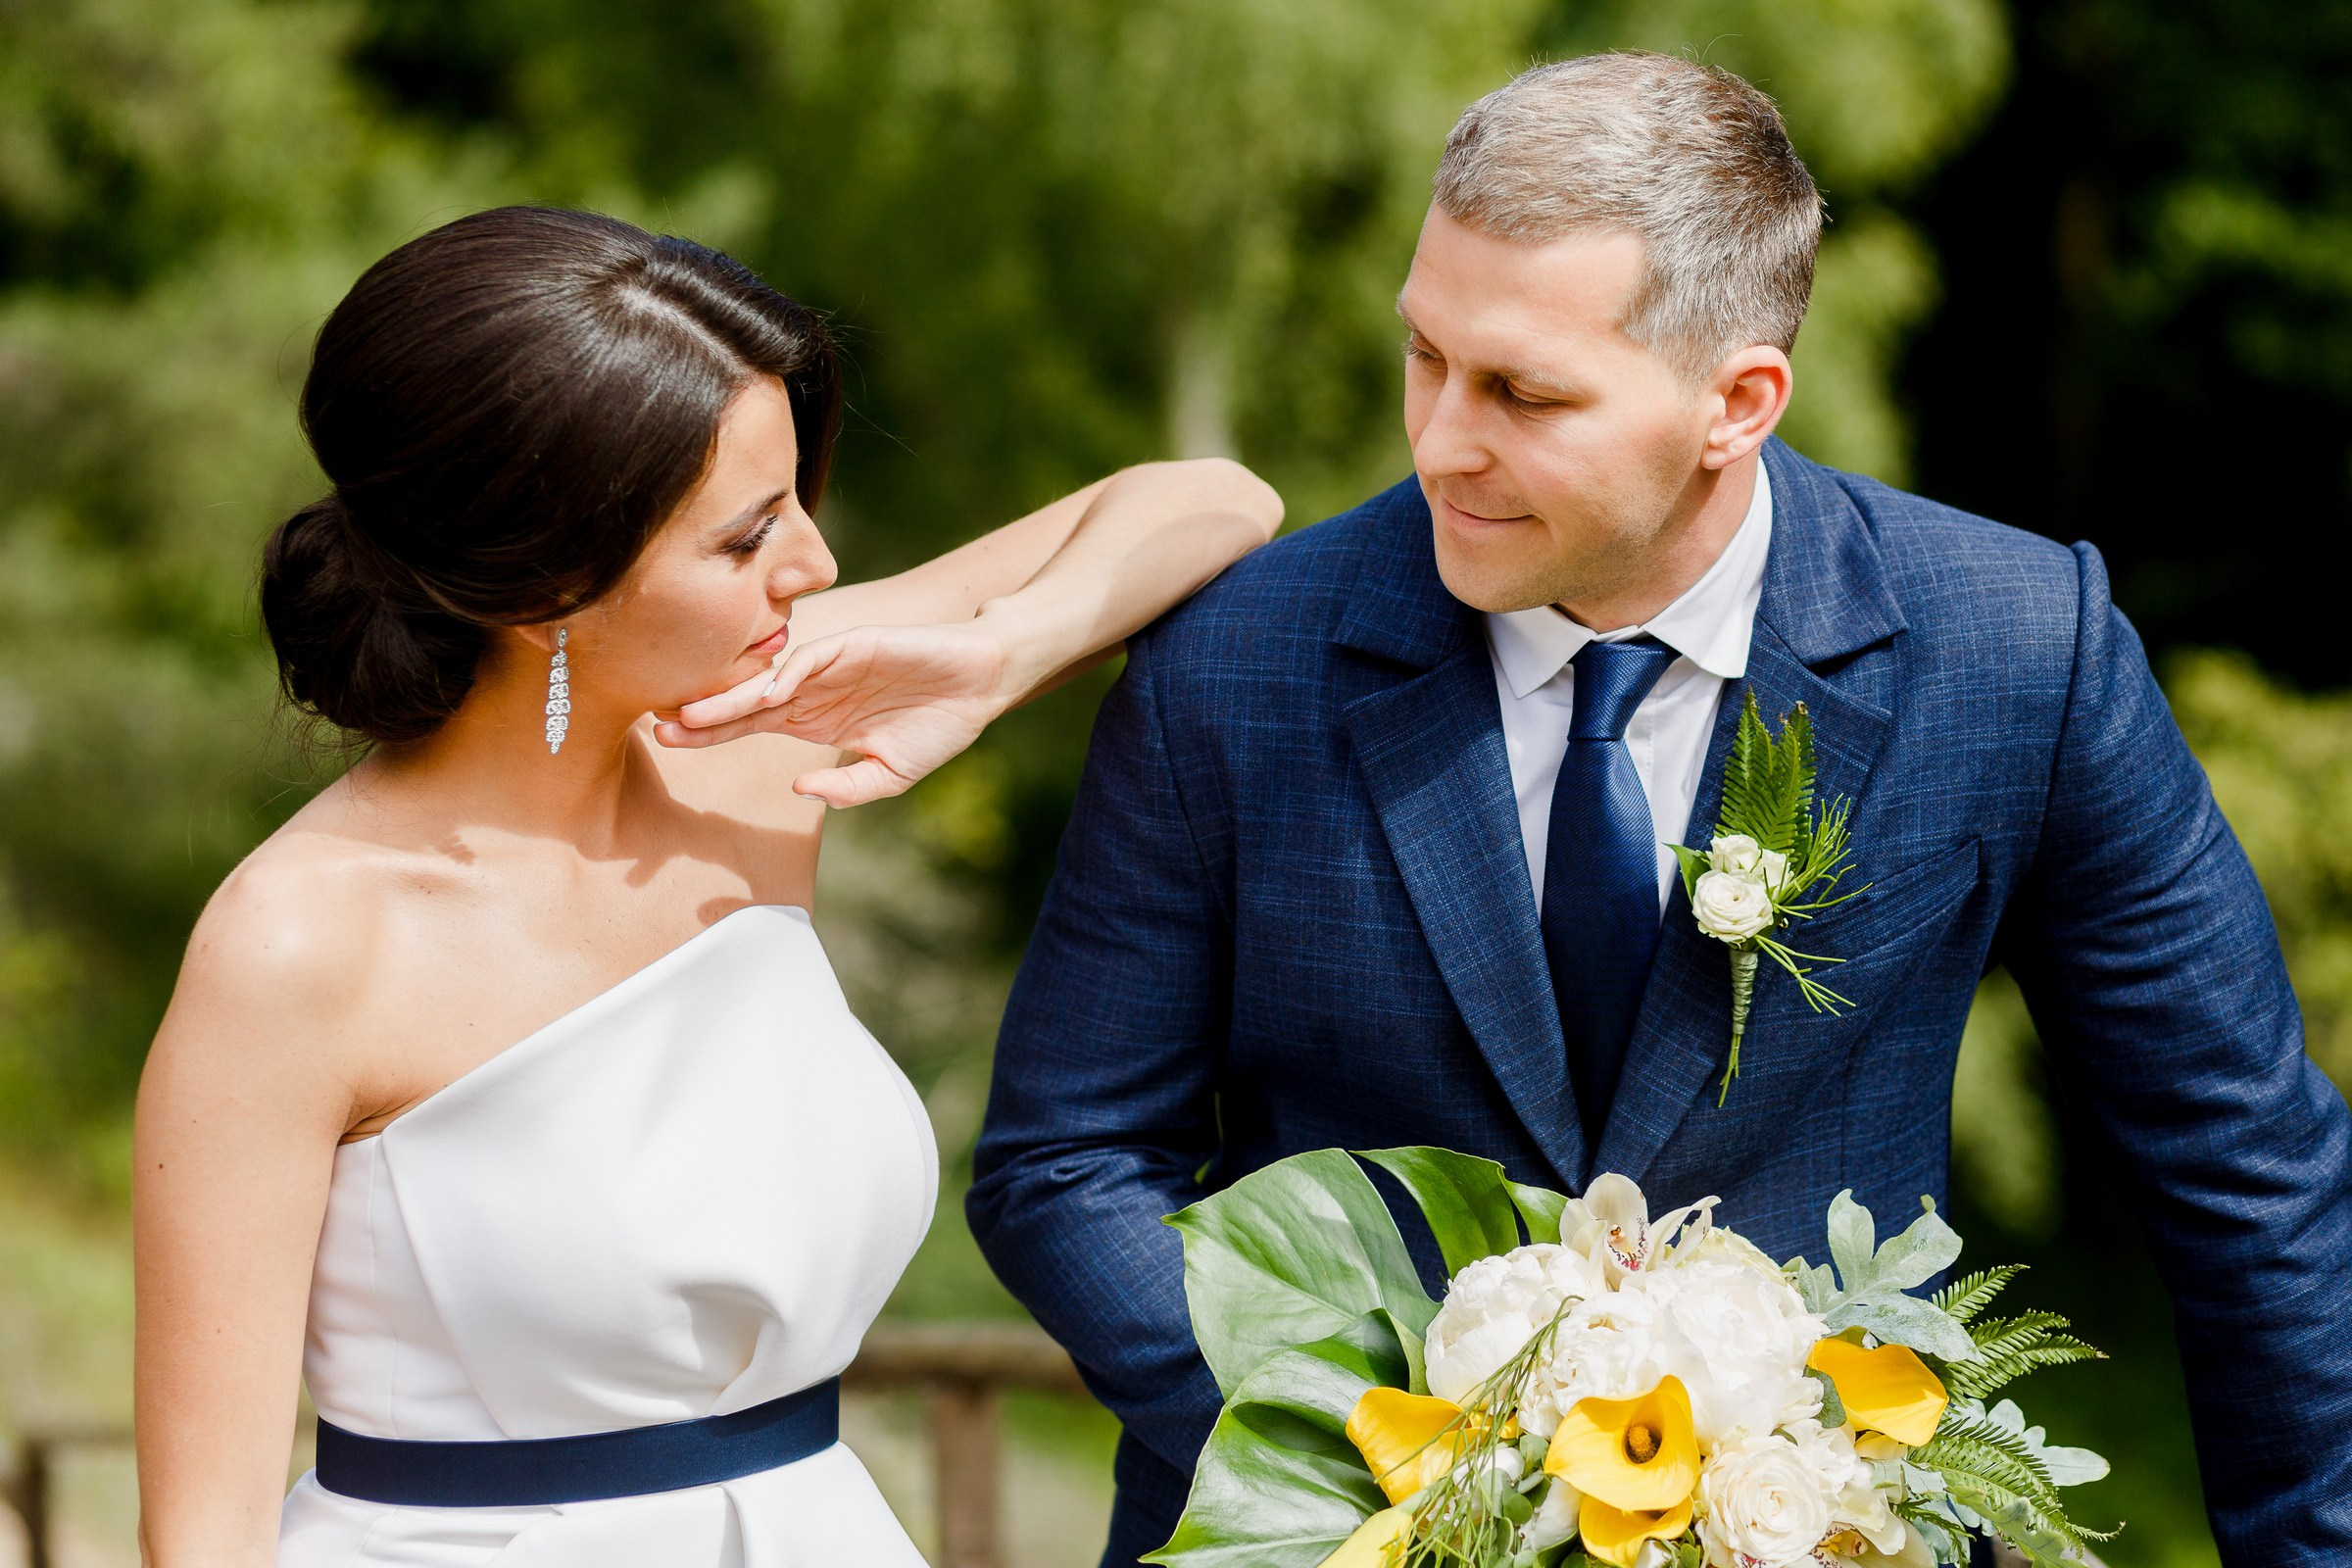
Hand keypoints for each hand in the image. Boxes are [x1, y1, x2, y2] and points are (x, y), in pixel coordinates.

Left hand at [653, 622, 1014, 806]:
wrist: (982, 685)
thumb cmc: (938, 727)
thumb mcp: (890, 776)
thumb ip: (846, 789)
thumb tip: (799, 790)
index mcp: (814, 720)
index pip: (749, 727)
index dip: (711, 734)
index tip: (668, 743)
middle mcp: (812, 691)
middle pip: (746, 705)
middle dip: (704, 717)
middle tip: (658, 727)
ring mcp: (830, 667)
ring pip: (769, 682)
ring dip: (731, 698)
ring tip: (692, 714)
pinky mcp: (854, 645)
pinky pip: (813, 659)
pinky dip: (788, 675)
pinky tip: (763, 696)